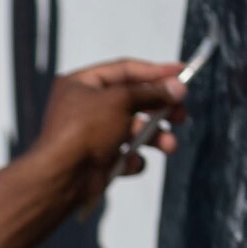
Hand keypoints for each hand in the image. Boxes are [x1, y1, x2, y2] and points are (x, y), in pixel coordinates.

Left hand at [31, 58, 188, 207]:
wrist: (62, 176)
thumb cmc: (86, 129)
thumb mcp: (121, 100)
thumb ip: (151, 93)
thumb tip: (177, 88)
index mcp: (81, 83)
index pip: (125, 70)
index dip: (156, 71)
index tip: (183, 73)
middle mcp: (85, 106)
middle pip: (132, 101)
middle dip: (159, 109)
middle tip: (181, 114)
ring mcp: (91, 134)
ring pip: (132, 130)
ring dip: (154, 137)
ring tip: (169, 146)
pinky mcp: (97, 159)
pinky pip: (123, 155)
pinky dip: (132, 159)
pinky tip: (130, 163)